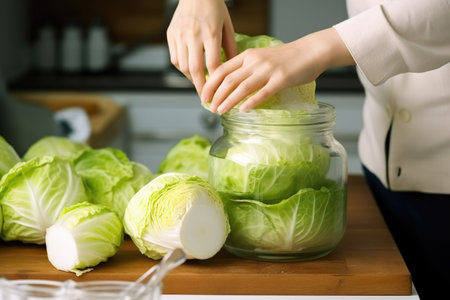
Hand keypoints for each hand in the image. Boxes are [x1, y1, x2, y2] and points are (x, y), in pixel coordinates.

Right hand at [166, 0, 237, 93]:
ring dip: (191, 79)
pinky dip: (182, 68)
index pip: (213, 64)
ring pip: (182, 66)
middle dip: (201, 87)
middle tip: (205, 98)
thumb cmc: (214, 8)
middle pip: (195, 69)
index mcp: (211, 33)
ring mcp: (180, 35)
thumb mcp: (227, 26)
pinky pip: (174, 58)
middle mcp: (193, 35)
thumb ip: (231, 48)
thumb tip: (234, 69)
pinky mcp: (171, 35)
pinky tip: (190, 71)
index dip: (215, 82)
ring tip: (199, 84)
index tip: (218, 92)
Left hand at [201, 28, 354, 112]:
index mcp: (248, 55)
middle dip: (216, 95)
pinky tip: (243, 111)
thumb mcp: (262, 57)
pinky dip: (251, 102)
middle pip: (228, 79)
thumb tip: (231, 84)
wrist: (311, 51)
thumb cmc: (287, 57)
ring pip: (242, 87)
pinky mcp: (281, 80)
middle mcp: (255, 61)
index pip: (222, 69)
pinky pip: (263, 93)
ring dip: (228, 101)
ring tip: (220, 111)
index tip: (204, 96)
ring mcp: (268, 70)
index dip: (211, 84)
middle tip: (210, 107)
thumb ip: (247, 68)